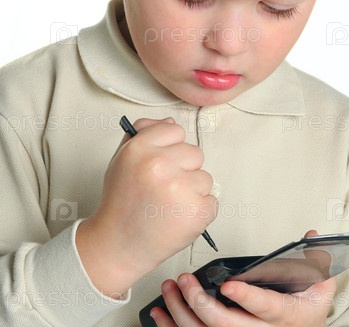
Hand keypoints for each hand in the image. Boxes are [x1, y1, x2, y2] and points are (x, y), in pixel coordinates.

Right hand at [76, 117, 216, 296]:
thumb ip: (144, 134)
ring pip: (205, 177)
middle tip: (164, 188)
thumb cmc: (121, 204)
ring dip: (193, 191)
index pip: (174, 129)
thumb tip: (168, 121)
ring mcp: (179, 188)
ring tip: (170, 205)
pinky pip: (212, 201)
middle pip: (194, 153)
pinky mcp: (196, 211)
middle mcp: (159, 164)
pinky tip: (178, 217)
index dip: (171, 147)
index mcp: (140, 148)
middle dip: (184, 169)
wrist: (118, 245)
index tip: (164, 161)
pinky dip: (200, 211)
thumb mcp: (122, 160)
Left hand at [151, 230, 334, 325]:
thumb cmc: (306, 312)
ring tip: (171, 290)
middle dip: (202, 302)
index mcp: (286, 316)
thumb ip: (316, 261)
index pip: (266, 307)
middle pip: (227, 325)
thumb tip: (311, 237)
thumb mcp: (319, 287)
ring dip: (182, 313)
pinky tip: (161, 313)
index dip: (247, 297)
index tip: (229, 284)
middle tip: (187, 281)